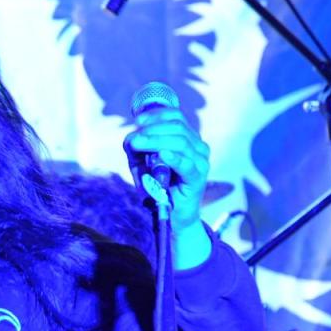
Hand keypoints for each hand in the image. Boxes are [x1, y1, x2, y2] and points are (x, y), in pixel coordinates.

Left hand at [124, 106, 211, 268]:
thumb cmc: (158, 187)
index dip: (157, 115)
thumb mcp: (143, 164)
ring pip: (180, 142)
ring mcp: (201, 161)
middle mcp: (198, 147)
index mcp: (188, 139)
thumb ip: (137, 150)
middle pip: (177, 128)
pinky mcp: (198, 178)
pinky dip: (173, 158)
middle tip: (134, 139)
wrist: (172, 215)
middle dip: (152, 130)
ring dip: (155, 141)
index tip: (137, 121)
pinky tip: (162, 155)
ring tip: (138, 145)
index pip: (176, 117)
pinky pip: (186, 164)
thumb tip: (130, 137)